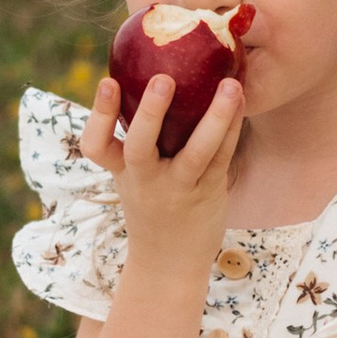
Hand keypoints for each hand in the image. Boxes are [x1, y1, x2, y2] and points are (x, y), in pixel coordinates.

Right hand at [76, 67, 242, 278]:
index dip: (99, 115)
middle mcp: (144, 181)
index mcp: (121, 172)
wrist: (169, 264)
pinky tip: (241, 102)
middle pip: (139, 147)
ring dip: (214, 117)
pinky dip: (231, 129)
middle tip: (162, 79)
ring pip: (195, 152)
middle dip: (149, 113)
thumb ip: (135, 138)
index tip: (107, 81)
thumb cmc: (152, 205)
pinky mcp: (207, 194)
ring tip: (230, 86)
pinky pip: (221, 159)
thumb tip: (148, 73)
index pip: (95, 146)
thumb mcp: (133, 177)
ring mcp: (177, 189)